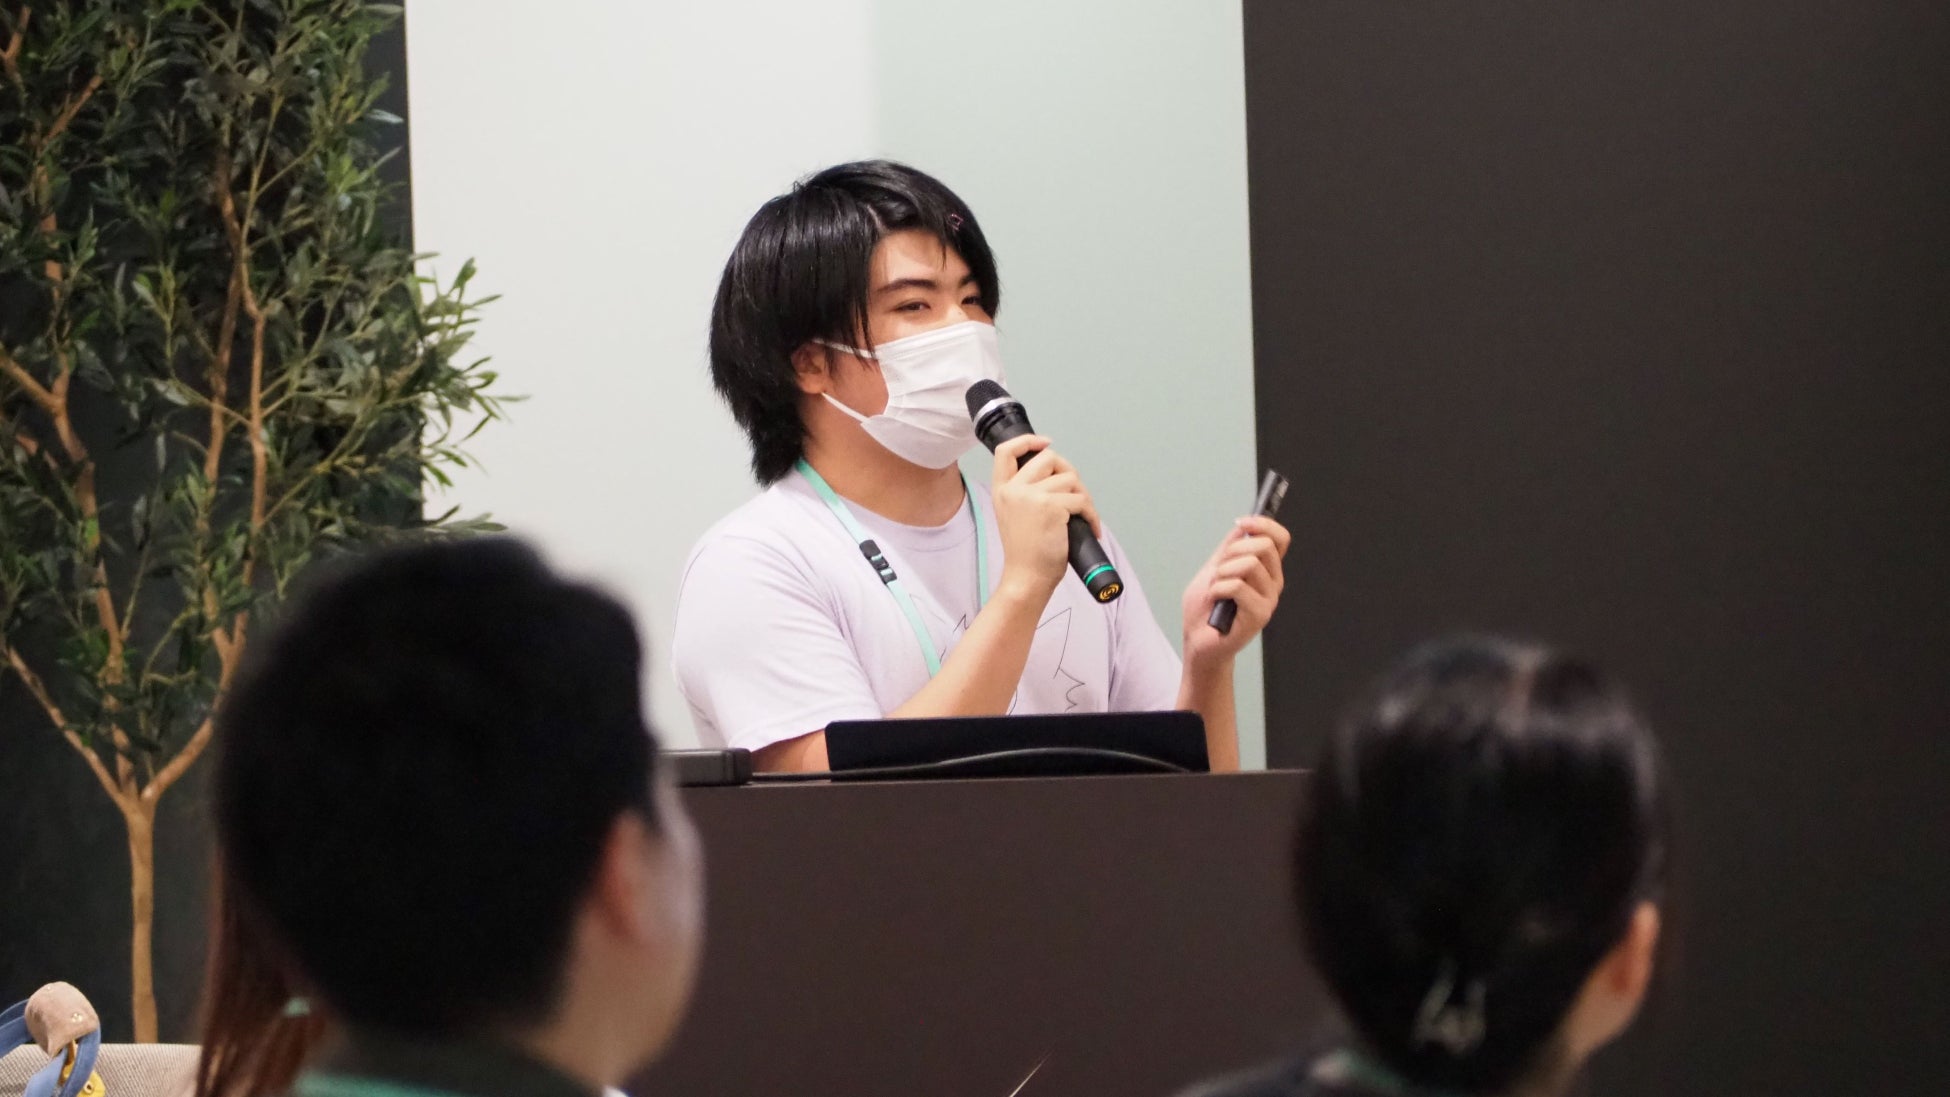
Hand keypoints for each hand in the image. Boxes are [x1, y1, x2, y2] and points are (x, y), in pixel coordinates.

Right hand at [990, 434, 1100, 604]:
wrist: (1026, 578)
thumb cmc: (1026, 554)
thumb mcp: (1014, 516)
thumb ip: (1026, 493)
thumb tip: (1057, 476)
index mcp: (1002, 491)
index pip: (1006, 451)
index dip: (1028, 441)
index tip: (1045, 443)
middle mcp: (1013, 489)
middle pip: (1048, 458)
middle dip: (1068, 471)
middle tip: (1075, 494)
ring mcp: (1032, 496)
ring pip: (1069, 478)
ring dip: (1083, 496)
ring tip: (1083, 516)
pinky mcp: (1052, 507)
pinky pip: (1082, 500)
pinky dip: (1092, 514)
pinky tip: (1091, 528)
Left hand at [1181, 515, 1290, 667]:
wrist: (1198, 642)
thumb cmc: (1205, 609)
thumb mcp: (1213, 569)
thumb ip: (1229, 548)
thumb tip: (1244, 525)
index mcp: (1265, 570)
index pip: (1280, 538)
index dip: (1264, 524)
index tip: (1242, 523)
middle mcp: (1272, 583)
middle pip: (1264, 545)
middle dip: (1233, 551)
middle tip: (1219, 571)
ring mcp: (1269, 599)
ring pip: (1249, 564)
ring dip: (1221, 573)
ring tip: (1216, 590)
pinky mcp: (1260, 615)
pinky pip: (1237, 586)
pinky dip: (1218, 589)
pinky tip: (1215, 602)